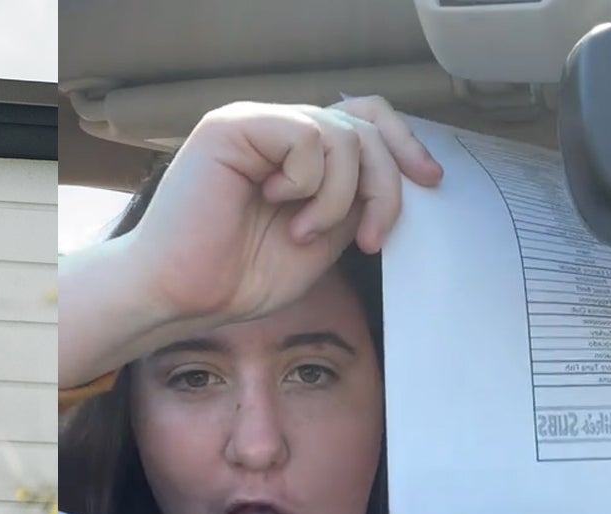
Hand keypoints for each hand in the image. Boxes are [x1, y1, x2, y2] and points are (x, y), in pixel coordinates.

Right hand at [123, 95, 443, 329]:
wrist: (181, 296)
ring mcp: (253, 124)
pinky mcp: (231, 127)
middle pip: (365, 125)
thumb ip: (354, 199)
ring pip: (342, 133)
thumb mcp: (324, 236)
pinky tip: (276, 205)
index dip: (404, 144)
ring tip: (304, 233)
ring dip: (340, 195)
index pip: (366, 119)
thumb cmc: (236, 277)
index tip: (429, 181)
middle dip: (385, 185)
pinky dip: (307, 182)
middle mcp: (274, 131)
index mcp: (294, 154)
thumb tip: (400, 174)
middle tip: (371, 236)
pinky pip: (306, 135)